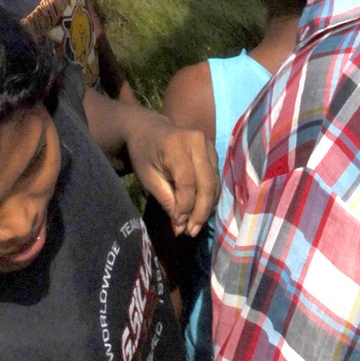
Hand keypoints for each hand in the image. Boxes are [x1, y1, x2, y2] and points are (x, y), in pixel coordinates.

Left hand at [122, 104, 218, 236]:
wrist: (149, 128)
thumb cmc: (144, 153)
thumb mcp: (148, 177)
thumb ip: (166, 200)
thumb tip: (181, 227)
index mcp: (176, 144)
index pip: (187, 181)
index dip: (185, 206)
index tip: (178, 225)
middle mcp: (197, 141)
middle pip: (206, 183)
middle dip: (200, 211)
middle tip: (191, 232)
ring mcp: (208, 145)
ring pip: (214, 183)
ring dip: (207, 207)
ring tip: (195, 226)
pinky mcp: (213, 151)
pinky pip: (215, 179)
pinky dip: (209, 197)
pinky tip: (200, 211)